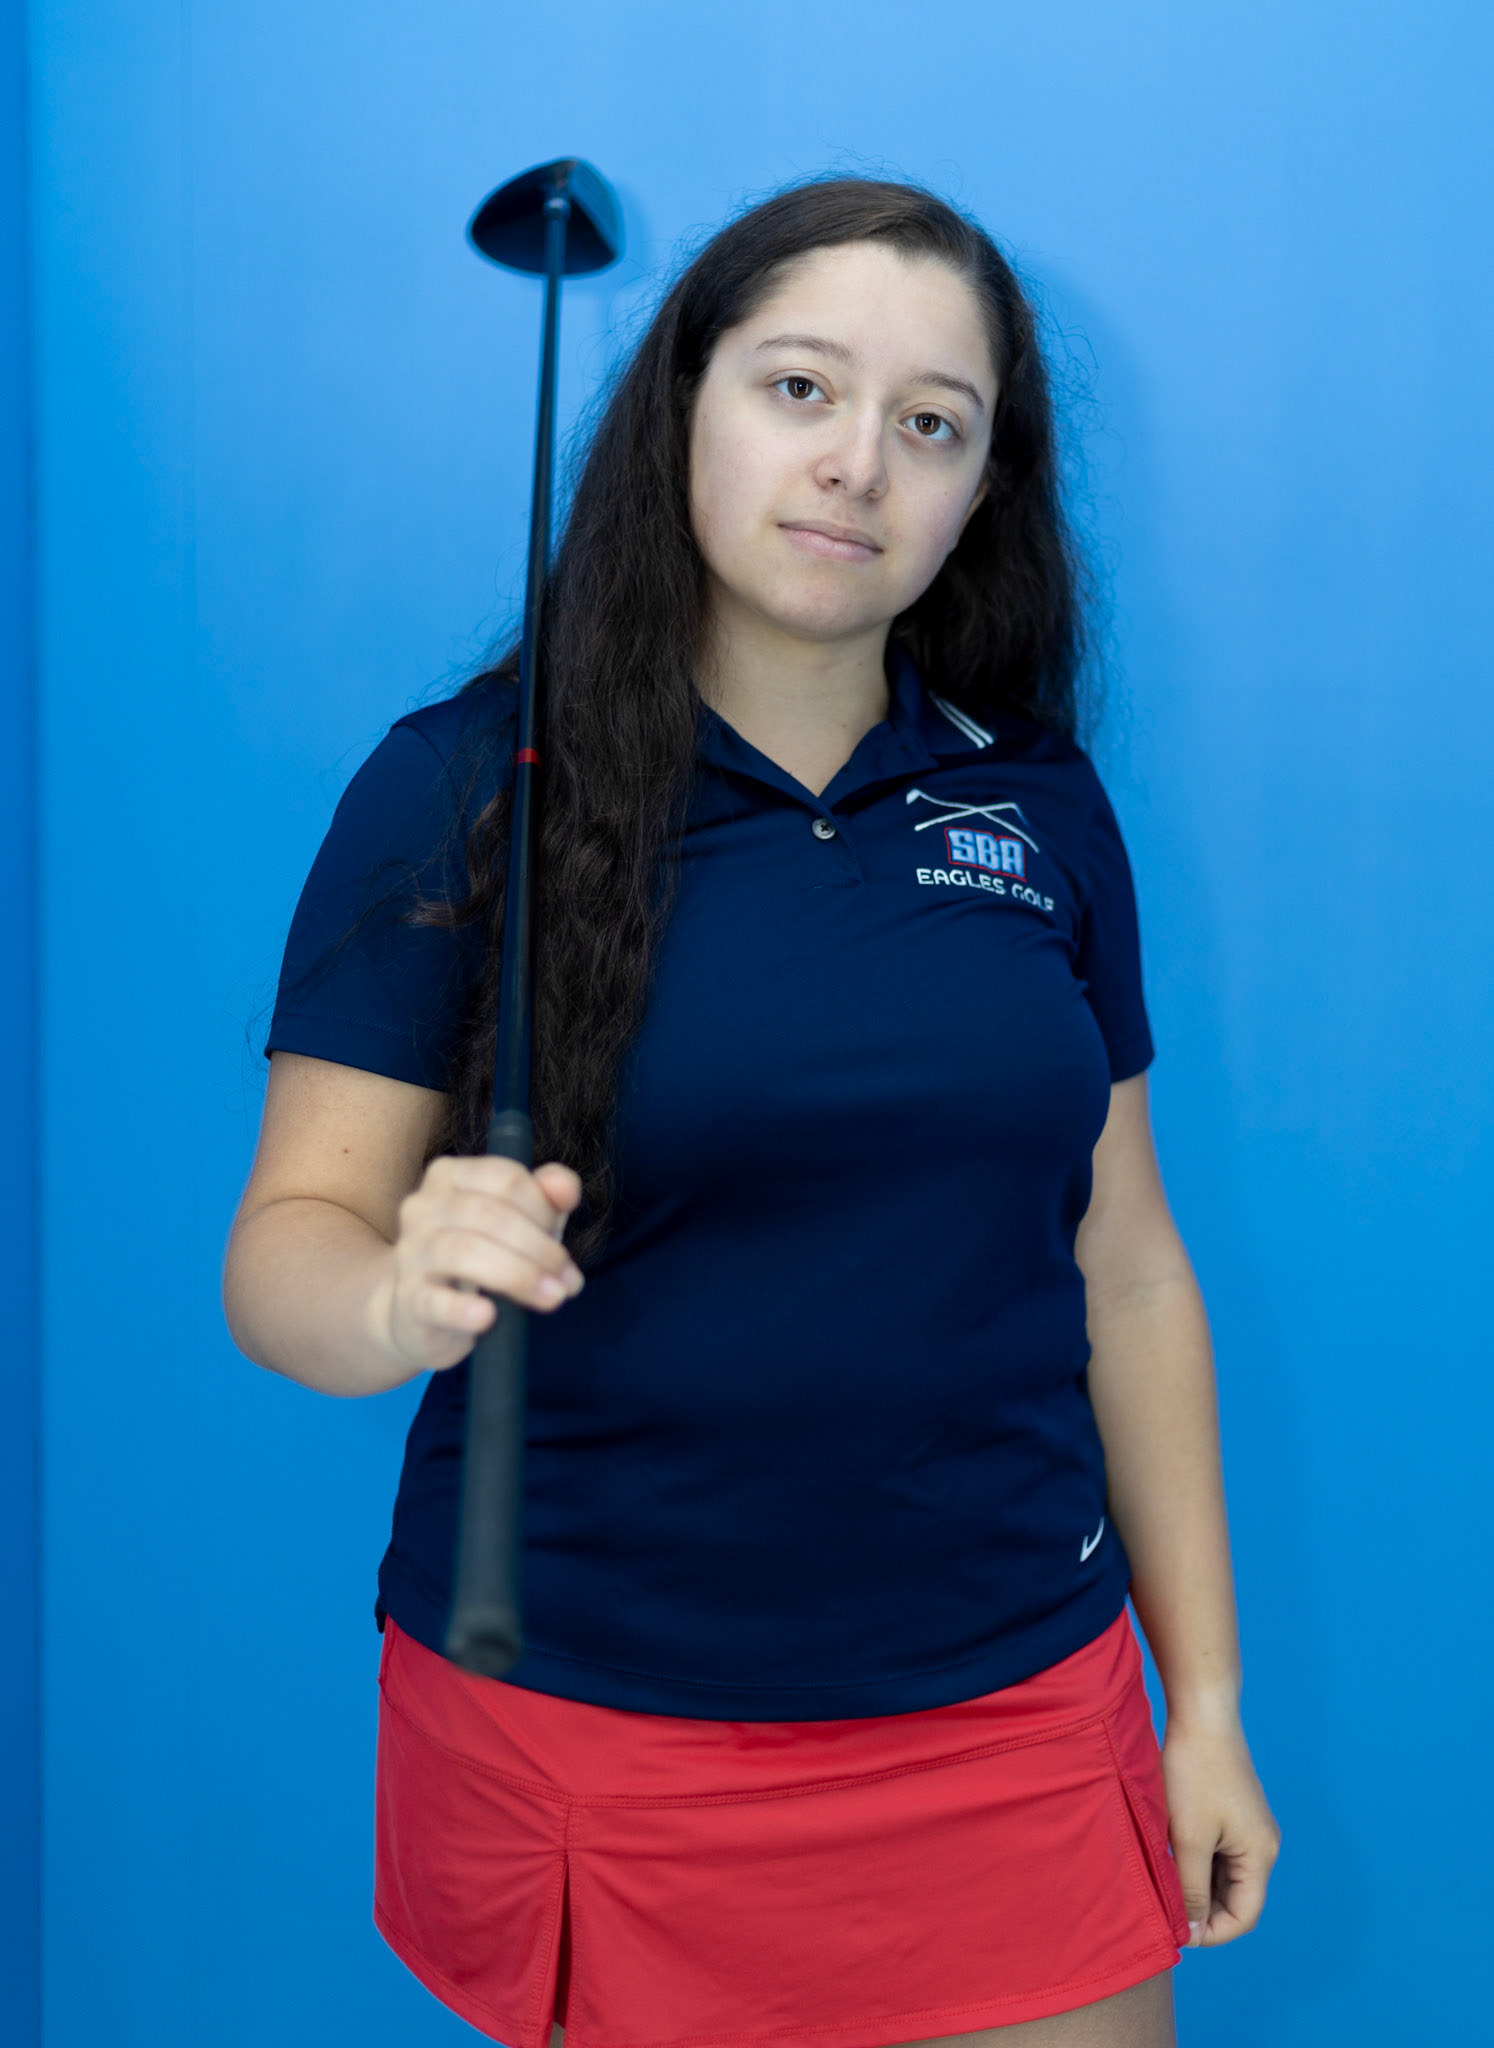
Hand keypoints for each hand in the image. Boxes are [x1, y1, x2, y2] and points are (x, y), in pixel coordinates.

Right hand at [371, 1154, 584, 1372]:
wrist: (421, 1313)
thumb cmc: (480, 1258)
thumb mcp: (520, 1223)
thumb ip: (548, 1198)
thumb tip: (565, 1188)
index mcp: (450, 1176)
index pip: (505, 1178)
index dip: (544, 1211)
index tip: (563, 1251)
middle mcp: (423, 1206)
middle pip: (489, 1214)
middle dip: (539, 1249)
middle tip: (567, 1283)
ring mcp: (410, 1251)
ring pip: (464, 1251)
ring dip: (518, 1275)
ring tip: (551, 1298)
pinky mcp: (407, 1298)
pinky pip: (434, 1300)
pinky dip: (463, 1309)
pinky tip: (487, 1316)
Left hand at [1160, 1714, 1280, 1946]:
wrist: (1201, 1713)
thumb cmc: (1194, 1774)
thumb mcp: (1188, 1838)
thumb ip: (1191, 1887)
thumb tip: (1193, 1929)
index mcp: (1260, 1855)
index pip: (1244, 1917)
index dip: (1211, 1932)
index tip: (1175, 1931)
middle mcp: (1262, 1844)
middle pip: (1236, 1898)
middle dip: (1202, 1909)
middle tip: (1164, 1907)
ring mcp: (1248, 1827)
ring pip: (1223, 1875)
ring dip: (1196, 1884)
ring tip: (1162, 1879)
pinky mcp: (1232, 1811)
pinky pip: (1218, 1851)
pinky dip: (1196, 1861)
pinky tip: (1167, 1854)